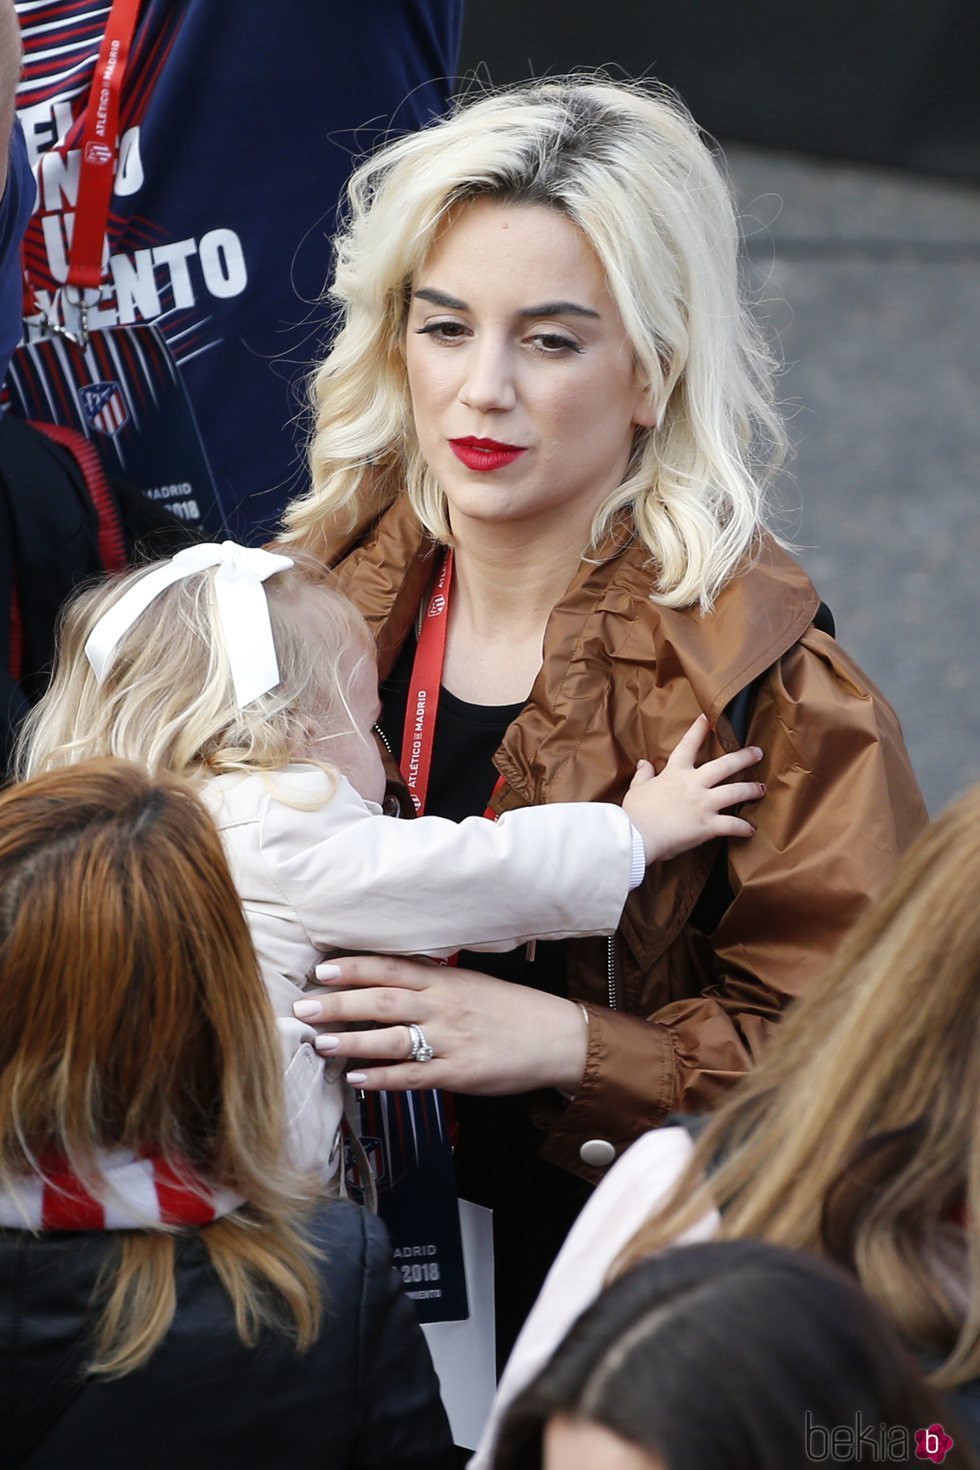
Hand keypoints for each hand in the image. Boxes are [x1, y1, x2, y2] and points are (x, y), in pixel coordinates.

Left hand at [292, 955, 589, 1095]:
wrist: (556, 1038)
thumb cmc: (511, 1009)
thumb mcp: (471, 983)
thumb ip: (431, 980)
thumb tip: (387, 975)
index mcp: (445, 980)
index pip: (391, 968)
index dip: (354, 967)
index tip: (322, 968)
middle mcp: (442, 1006)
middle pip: (382, 1000)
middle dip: (339, 1003)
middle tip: (303, 1005)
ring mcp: (448, 1041)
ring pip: (391, 1039)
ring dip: (350, 1041)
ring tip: (318, 1043)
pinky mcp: (456, 1073)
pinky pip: (412, 1077)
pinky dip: (381, 1078)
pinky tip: (356, 1079)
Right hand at [623, 713, 763, 862]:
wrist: (637, 836)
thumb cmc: (635, 813)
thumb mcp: (637, 789)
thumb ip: (644, 775)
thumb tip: (644, 763)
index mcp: (675, 773)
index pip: (688, 745)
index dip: (699, 729)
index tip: (708, 717)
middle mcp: (693, 784)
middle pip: (725, 765)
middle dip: (743, 757)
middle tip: (758, 752)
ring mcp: (703, 803)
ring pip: (735, 791)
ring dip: (751, 789)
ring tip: (761, 789)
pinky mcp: (708, 825)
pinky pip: (732, 825)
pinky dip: (743, 828)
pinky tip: (751, 830)